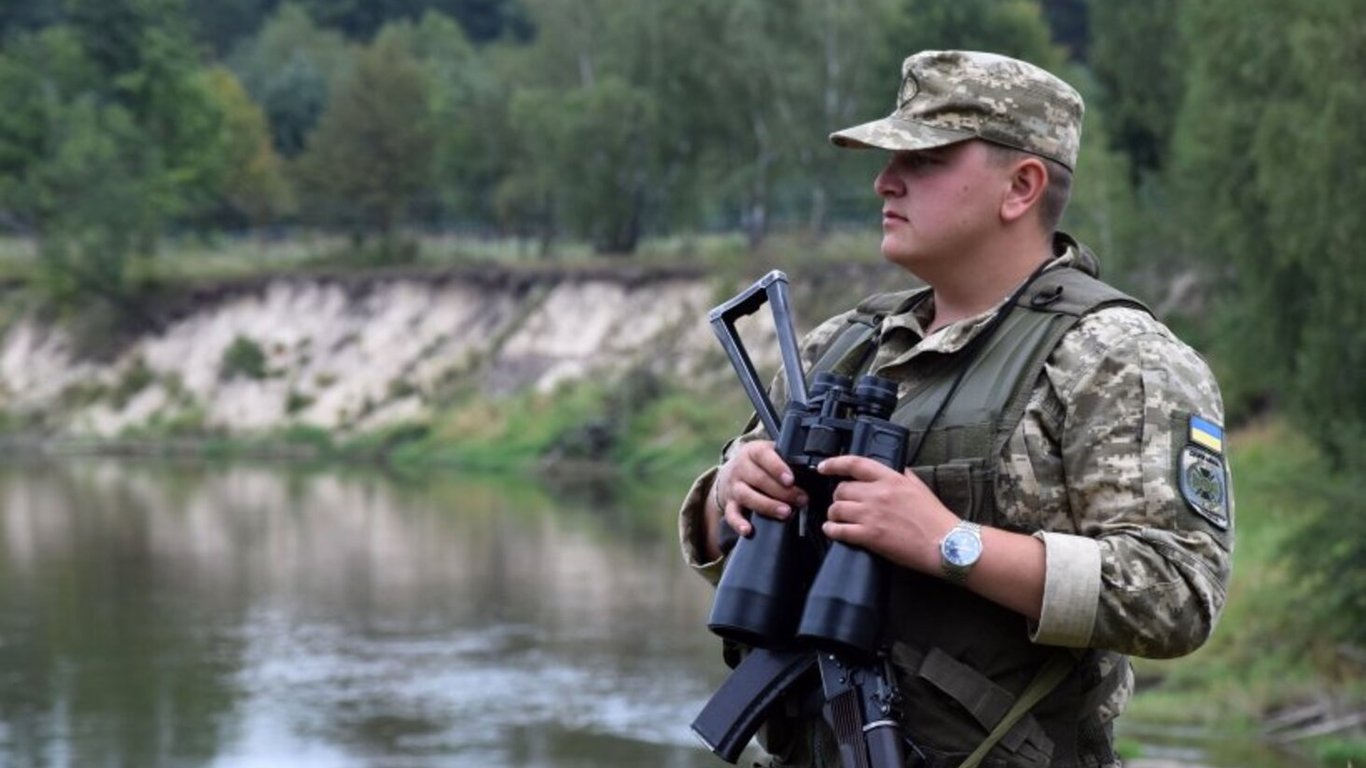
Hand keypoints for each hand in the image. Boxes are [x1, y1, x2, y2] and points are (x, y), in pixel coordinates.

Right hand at [715, 440, 808, 537]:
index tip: (791, 480)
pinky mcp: (729, 503)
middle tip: (801, 500)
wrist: (731, 472)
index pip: (763, 456)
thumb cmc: (759, 464)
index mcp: (752, 451)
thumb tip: (811, 471)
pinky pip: (731, 514)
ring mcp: (733, 487)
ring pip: (746, 496)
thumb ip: (786, 459)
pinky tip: (748, 530)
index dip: (777, 468)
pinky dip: (738, 523)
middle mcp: (741, 468)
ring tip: (785, 512)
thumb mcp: (770, 453)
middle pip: (759, 479)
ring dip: (767, 506)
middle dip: (782, 492)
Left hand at [816, 455, 957, 573]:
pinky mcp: (870, 536)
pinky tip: (832, 530)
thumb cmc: (936, 518)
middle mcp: (878, 494)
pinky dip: (831, 530)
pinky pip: (839, 530)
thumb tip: (892, 469)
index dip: (835, 463)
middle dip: (838, 496)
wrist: (946, 544)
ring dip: (833, 513)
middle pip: (842, 489)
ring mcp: (872, 515)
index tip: (824, 467)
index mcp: (891, 479)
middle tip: (842, 502)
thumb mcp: (919, 487)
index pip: (855, 464)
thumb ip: (902, 475)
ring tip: (837, 518)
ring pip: (837, 508)